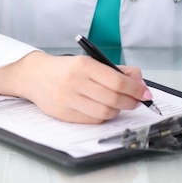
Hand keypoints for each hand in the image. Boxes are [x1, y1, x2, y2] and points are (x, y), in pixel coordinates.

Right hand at [0, 51, 152, 123]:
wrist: (35, 76)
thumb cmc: (67, 69)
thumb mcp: (90, 62)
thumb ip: (116, 70)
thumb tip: (140, 82)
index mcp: (84, 66)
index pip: (117, 81)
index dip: (136, 89)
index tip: (146, 93)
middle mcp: (76, 82)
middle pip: (113, 99)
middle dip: (131, 102)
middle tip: (138, 101)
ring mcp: (69, 100)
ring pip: (105, 112)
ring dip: (119, 110)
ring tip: (121, 104)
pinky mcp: (64, 115)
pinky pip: (93, 120)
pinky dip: (105, 117)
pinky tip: (106, 110)